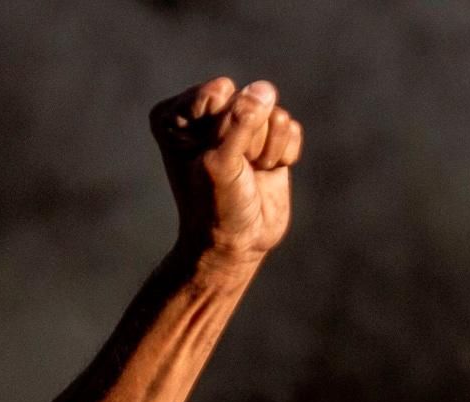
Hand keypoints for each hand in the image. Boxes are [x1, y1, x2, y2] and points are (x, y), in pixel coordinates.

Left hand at [152, 76, 300, 267]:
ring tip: (250, 174)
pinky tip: (266, 173)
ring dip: (267, 151)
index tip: (213, 160)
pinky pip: (291, 129)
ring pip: (273, 113)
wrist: (236, 244)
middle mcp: (209, 113)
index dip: (226, 130)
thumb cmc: (215, 207)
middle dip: (249, 141)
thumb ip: (240, 122)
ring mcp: (241, 123)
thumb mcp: (221, 164)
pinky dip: (284, 155)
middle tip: (236, 172)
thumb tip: (265, 89)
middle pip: (249, 101)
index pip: (220, 93)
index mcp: (178, 114)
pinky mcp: (269, 137)